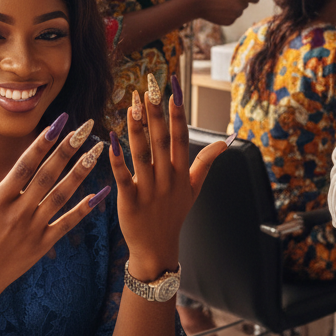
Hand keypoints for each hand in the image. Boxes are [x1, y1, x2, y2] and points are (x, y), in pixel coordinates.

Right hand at [0, 119, 107, 304]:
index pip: (24, 165)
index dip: (42, 144)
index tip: (58, 124)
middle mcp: (18, 212)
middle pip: (47, 176)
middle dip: (67, 150)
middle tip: (85, 128)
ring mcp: (32, 229)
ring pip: (61, 196)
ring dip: (80, 173)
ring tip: (96, 151)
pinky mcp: (42, 245)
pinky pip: (67, 224)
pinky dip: (84, 209)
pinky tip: (100, 193)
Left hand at [111, 75, 228, 278]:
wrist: (157, 248)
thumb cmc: (174, 215)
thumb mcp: (194, 188)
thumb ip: (206, 162)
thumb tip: (225, 142)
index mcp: (181, 172)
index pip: (180, 136)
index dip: (177, 112)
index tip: (173, 89)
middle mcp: (166, 178)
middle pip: (162, 140)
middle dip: (156, 113)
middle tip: (150, 87)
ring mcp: (149, 190)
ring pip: (142, 154)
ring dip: (137, 129)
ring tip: (131, 105)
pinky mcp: (130, 202)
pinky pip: (123, 177)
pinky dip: (117, 160)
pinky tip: (110, 141)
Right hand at [191, 0, 258, 25]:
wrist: (196, 3)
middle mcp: (241, 7)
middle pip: (245, 4)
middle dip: (238, 1)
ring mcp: (235, 16)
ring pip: (238, 11)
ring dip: (232, 8)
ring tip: (218, 3)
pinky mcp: (229, 22)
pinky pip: (232, 17)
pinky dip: (227, 14)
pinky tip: (217, 10)